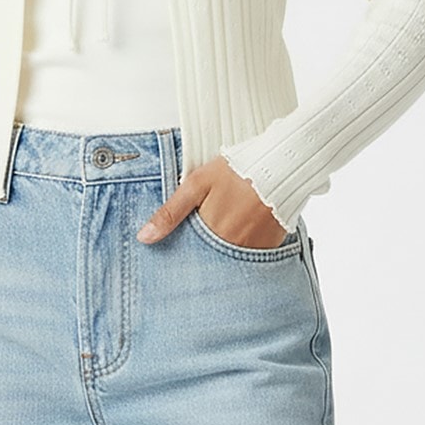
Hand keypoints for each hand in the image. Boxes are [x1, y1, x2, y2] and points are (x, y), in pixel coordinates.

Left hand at [137, 155, 288, 248]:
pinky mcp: (270, 248)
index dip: (184, 249)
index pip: (189, 254)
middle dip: (204, 251)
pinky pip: (251, 257)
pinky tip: (245, 228)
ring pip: (230, 258)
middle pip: (209, 258)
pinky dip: (245, 247)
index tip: (184, 243)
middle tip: (212, 227)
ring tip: (229, 224)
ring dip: (225, 248)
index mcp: (210, 233)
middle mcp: (231, 247)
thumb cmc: (236, 170)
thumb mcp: (196, 184)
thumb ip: (170, 212)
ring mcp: (252, 251)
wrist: (280, 166)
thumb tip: (144, 238)